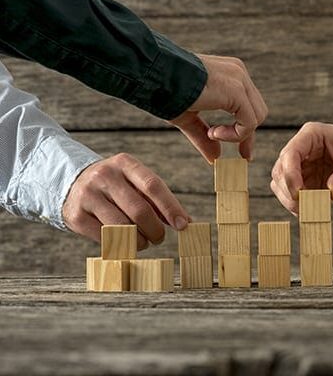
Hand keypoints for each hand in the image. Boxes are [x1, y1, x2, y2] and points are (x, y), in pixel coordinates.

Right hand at [62, 153, 189, 249]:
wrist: (71, 183)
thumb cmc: (115, 187)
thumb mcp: (135, 183)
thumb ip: (158, 199)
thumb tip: (185, 222)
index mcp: (125, 163)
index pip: (153, 185)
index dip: (170, 207)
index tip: (182, 224)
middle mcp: (105, 176)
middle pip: (139, 210)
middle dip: (155, 230)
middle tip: (159, 238)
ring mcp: (88, 195)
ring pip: (123, 227)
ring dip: (139, 241)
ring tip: (143, 242)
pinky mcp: (76, 215)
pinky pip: (105, 237)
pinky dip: (120, 245)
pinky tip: (124, 243)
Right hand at [169, 54, 267, 162]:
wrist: (153, 75)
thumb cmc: (164, 91)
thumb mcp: (189, 117)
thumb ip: (204, 136)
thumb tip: (215, 158)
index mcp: (229, 74)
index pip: (248, 106)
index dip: (245, 131)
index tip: (243, 153)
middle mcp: (238, 73)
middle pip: (257, 112)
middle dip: (247, 135)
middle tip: (241, 154)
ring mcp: (239, 79)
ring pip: (257, 117)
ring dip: (238, 135)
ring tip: (212, 134)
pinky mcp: (236, 90)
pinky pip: (249, 122)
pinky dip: (235, 135)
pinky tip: (213, 133)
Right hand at [271, 122, 332, 213]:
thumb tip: (332, 193)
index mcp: (311, 135)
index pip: (291, 153)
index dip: (290, 174)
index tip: (298, 193)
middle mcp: (300, 149)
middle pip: (280, 170)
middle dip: (288, 190)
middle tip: (304, 207)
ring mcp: (298, 165)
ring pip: (280, 184)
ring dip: (290, 200)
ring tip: (308, 211)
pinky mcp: (302, 180)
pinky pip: (290, 194)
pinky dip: (296, 205)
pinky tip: (309, 211)